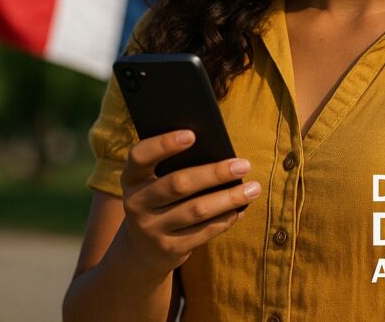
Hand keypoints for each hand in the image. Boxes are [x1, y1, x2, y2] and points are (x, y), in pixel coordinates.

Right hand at [118, 129, 260, 274]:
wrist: (144, 248)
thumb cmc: (160, 199)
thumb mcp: (155, 181)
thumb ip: (175, 166)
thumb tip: (220, 153)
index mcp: (131, 177)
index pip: (140, 156)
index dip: (164, 144)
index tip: (192, 134)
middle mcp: (136, 203)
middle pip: (178, 184)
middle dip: (214, 173)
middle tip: (243, 165)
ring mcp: (150, 229)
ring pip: (196, 210)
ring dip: (229, 198)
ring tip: (253, 188)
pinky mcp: (168, 250)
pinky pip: (202, 233)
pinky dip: (225, 219)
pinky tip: (240, 209)